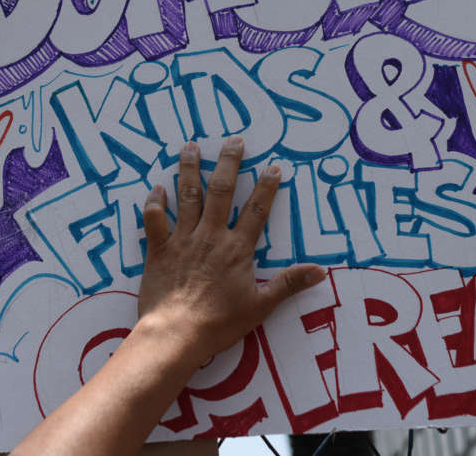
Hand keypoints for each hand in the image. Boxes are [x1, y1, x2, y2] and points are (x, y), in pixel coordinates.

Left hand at [136, 136, 325, 364]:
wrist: (176, 334)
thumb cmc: (219, 323)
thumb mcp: (261, 306)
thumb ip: (289, 284)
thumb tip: (320, 271)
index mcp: (237, 249)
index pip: (257, 211)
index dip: (267, 187)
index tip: (273, 166)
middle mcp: (211, 236)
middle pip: (222, 192)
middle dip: (229, 164)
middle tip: (234, 141)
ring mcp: (183, 240)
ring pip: (187, 196)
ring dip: (190, 169)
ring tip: (191, 146)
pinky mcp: (158, 250)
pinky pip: (155, 220)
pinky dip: (155, 202)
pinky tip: (157, 187)